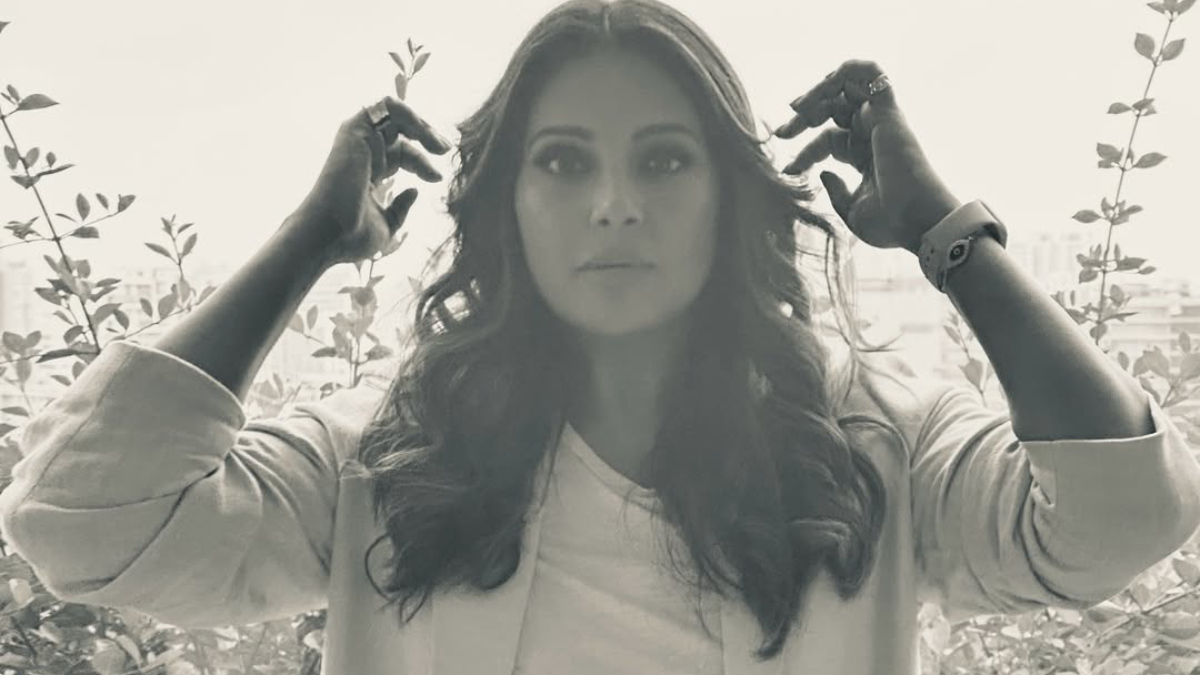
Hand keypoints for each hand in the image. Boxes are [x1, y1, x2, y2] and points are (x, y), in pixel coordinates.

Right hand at [289, 96, 452, 266]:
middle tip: (447, 149)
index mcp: (370, 170)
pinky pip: (384, 106)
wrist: (330, 235)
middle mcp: (363, 151)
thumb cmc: (352, 236)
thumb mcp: (387, 224)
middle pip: (401, 129)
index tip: (438, 178)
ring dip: (421, 123)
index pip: (403, 152)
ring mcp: (358, 139)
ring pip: (395, 113)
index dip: (423, 162)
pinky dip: (408, 113)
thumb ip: (400, 208)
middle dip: (428, 136)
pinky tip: (424, 133)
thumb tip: (414, 191)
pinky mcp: (354, 131)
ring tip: (439, 145)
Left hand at [774, 60, 960, 253]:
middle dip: (803, 117)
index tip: (787, 172)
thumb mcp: (852, 209)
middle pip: (832, 110)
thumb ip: (836, 191)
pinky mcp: (887, 111)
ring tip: (796, 109)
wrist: (916, 221)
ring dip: (818, 91)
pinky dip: (847, 69)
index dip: (804, 153)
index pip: (827, 141)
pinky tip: (821, 86)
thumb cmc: (891, 222)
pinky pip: (872, 72)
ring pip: (847, 87)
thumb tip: (821, 173)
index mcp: (865, 156)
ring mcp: (880, 120)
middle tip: (781, 133)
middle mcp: (873, 134)